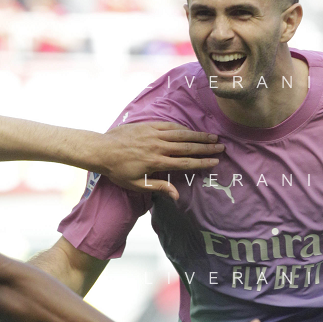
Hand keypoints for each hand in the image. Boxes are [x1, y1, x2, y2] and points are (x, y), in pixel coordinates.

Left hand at [94, 122, 224, 200]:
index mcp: (157, 163)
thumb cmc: (117, 170)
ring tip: (212, 136)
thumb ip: (158, 187)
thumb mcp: (136, 184)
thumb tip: (177, 195)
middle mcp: (158, 147)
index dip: (201, 162)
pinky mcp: (148, 126)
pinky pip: (169, 126)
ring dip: (198, 135)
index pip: (185, 163)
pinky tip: (191, 130)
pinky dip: (182, 128)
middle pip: (187, 147)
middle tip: (221, 147)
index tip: (215, 161)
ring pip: (181, 134)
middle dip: (206, 147)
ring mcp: (154, 134)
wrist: (101, 149)